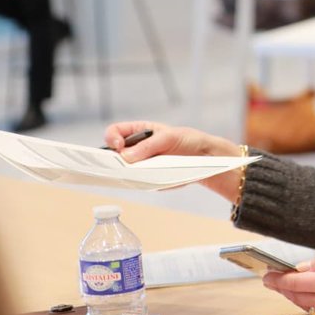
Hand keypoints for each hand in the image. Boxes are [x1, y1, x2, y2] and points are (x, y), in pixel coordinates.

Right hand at [103, 120, 243, 199]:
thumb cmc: (187, 140)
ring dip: (122, 173)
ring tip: (129, 175)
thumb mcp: (169, 137)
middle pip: (113, 154)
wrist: (203, 158)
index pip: (115, 132)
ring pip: (122, 170)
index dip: (112, 138)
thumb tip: (126, 156)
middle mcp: (135, 148)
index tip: (118, 146)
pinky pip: (135, 181)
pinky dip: (135, 182)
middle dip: (111, 160)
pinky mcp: (146, 178)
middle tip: (116, 166)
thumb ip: (148, 146)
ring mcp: (139, 164)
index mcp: (138, 132)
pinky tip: (140, 181)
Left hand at [263, 246, 314, 314]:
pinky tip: (310, 294)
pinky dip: (309, 302)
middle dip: (282, 288)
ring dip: (295, 295)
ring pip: (305, 305)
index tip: (267, 275)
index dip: (277, 279)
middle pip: (296, 296)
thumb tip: (305, 268)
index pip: (294, 283)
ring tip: (289, 285)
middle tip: (273, 279)